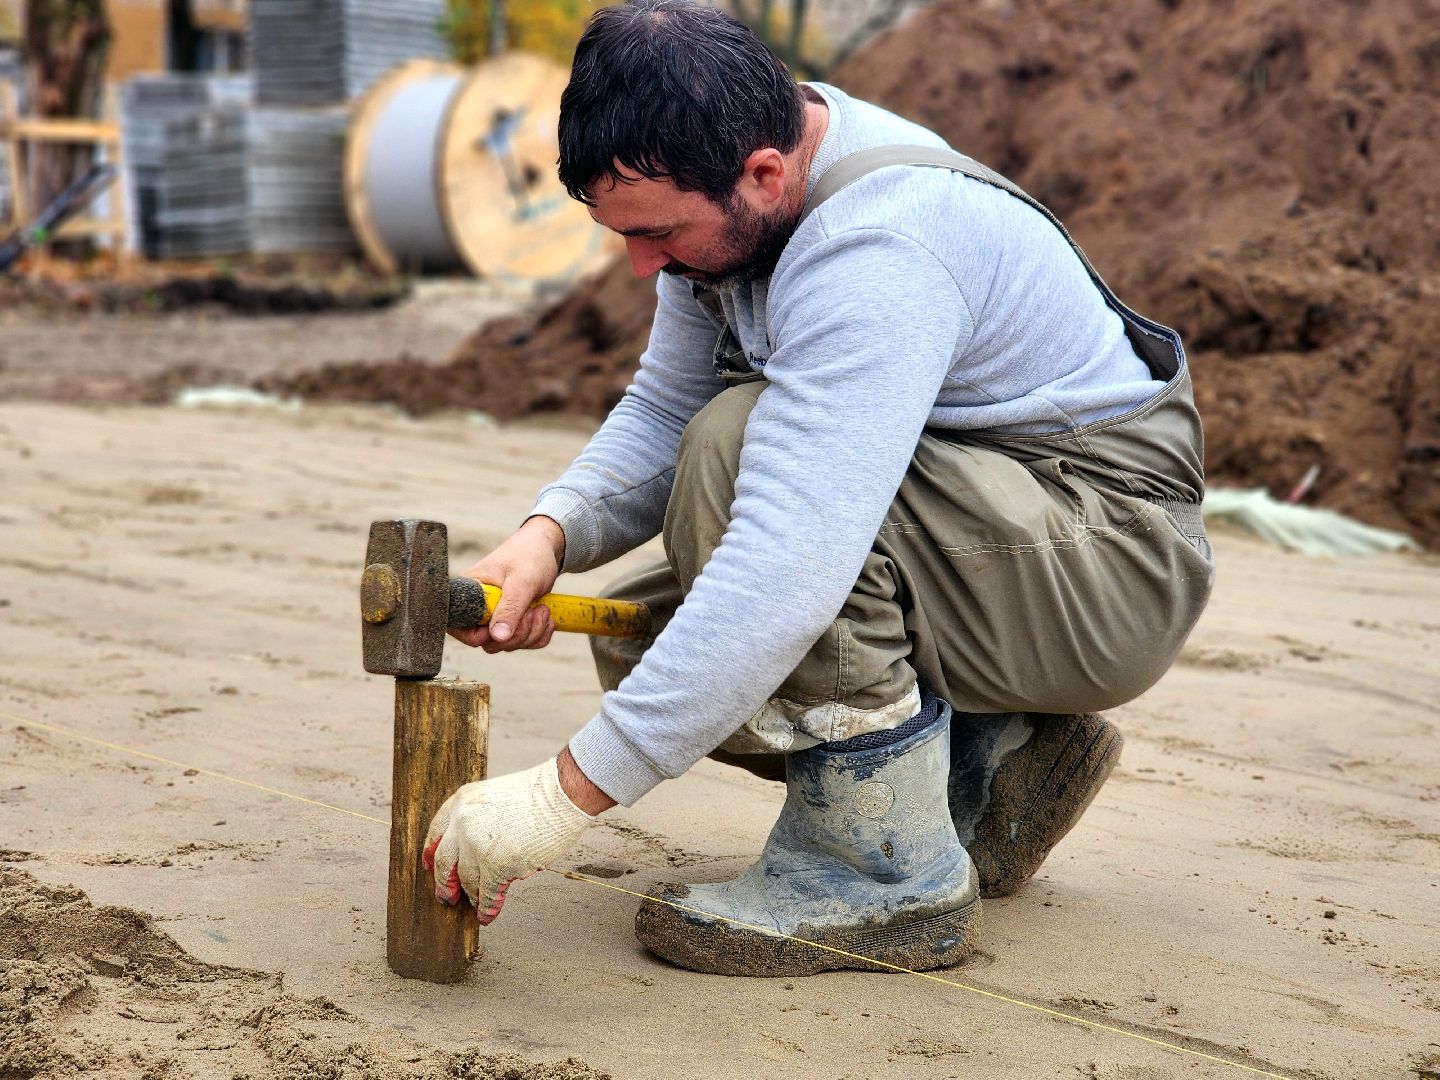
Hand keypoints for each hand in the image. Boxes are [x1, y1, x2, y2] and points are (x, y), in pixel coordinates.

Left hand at [422, 754, 598, 924]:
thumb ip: (479, 819)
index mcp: (462, 802)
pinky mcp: (497, 866)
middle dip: (444, 883)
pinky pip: (487, 894)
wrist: (562, 795)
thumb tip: (475, 854)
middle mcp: (463, 823)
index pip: (437, 832)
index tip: (428, 865)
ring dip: (472, 897)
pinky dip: (487, 908)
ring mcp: (478, 846)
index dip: (431, 852)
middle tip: (447, 896)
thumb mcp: (495, 797)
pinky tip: (488, 915)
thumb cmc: (539, 795)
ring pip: (466, 881)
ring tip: (476, 906)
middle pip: (443, 862)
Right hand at [450, 516, 565, 651]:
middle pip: (489, 642)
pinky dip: (538, 636)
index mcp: (469, 594)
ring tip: (543, 609)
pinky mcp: (511, 621)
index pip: (459, 628)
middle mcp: (478, 608)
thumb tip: (497, 638)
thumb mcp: (522, 582)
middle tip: (536, 611)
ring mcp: (495, 616)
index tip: (510, 621)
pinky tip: (547, 618)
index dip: (483, 635)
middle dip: (519, 634)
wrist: (546, 547)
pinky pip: (521, 642)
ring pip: (507, 644)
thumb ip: (509, 609)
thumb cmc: (529, 556)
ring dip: (531, 633)